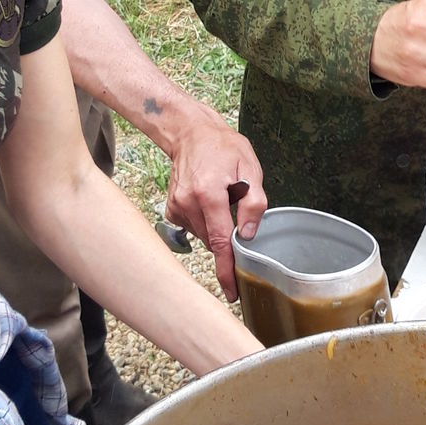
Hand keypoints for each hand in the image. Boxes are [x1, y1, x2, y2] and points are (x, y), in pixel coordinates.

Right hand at [163, 108, 266, 299]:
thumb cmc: (223, 148)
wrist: (191, 133)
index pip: (221, 241)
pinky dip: (204, 222)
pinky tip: (207, 202)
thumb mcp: (250, 169)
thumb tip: (248, 235)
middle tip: (236, 212)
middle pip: (214, 241)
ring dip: (216, 227)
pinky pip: (193, 228)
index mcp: (210, 194)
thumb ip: (254, 203)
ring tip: (220, 198)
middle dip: (228, 237)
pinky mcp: (171, 209)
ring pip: (204, 236)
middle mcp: (189, 203)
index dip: (227, 269)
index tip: (232, 291)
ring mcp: (177, 207)